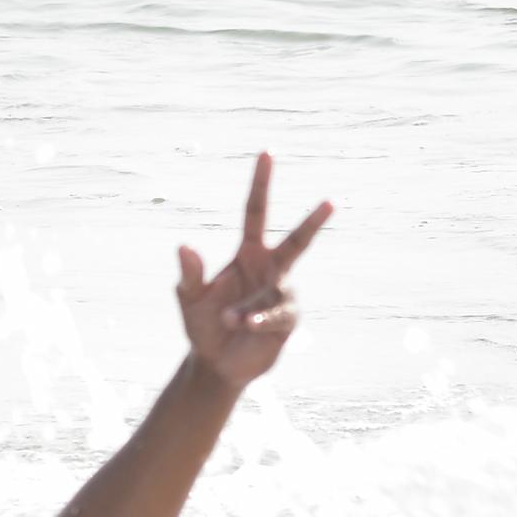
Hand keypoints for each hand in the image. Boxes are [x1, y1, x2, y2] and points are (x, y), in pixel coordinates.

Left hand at [174, 153, 330, 392]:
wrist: (216, 363)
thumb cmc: (203, 324)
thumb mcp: (189, 299)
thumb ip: (189, 275)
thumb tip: (184, 246)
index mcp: (247, 255)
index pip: (256, 212)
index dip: (261, 184)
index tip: (267, 153)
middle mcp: (270, 270)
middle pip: (297, 242)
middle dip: (313, 222)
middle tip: (331, 201)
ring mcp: (281, 296)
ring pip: (276, 291)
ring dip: (249, 307)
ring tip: (228, 320)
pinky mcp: (287, 321)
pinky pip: (278, 315)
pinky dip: (259, 319)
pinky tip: (244, 325)